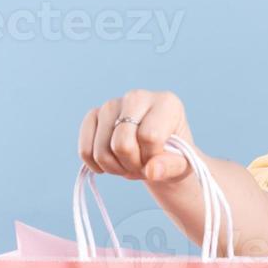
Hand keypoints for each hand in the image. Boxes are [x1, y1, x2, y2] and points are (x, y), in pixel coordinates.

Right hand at [77, 89, 195, 181]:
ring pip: (101, 150)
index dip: (152, 158)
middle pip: (122, 144)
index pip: (149, 137)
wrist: (159, 155)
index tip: (158, 160)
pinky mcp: (94, 115)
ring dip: (115, 168)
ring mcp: (112, 104)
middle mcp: (137, 96)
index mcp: (167, 103)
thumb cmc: (175, 157)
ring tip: (129, 164)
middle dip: (132, 165)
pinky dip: (96, 166)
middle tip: (142, 165)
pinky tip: (111, 165)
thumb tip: (152, 171)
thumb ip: (171, 167)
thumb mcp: (183, 165)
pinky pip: (85, 150)